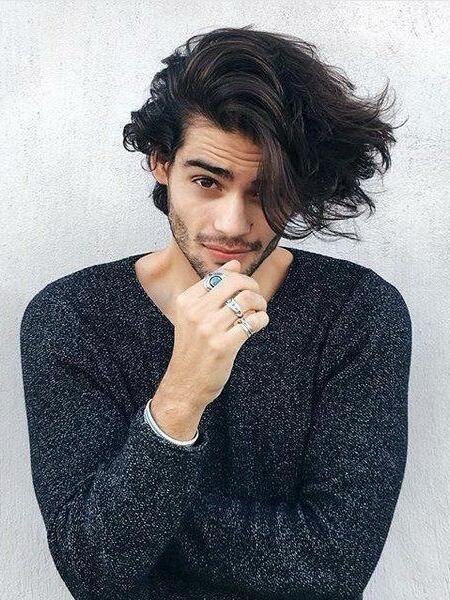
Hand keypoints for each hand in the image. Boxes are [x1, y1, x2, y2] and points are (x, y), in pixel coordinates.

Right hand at [162, 258, 268, 408]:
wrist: (185, 383)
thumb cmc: (192, 349)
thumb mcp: (192, 316)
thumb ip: (211, 290)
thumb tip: (234, 264)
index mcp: (186, 301)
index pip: (219, 276)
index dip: (238, 278)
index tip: (244, 288)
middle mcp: (195, 313)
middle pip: (235, 283)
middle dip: (253, 287)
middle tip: (256, 297)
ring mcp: (209, 329)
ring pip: (246, 300)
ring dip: (260, 304)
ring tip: (259, 311)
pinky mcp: (224, 345)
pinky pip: (253, 322)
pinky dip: (261, 320)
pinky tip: (258, 324)